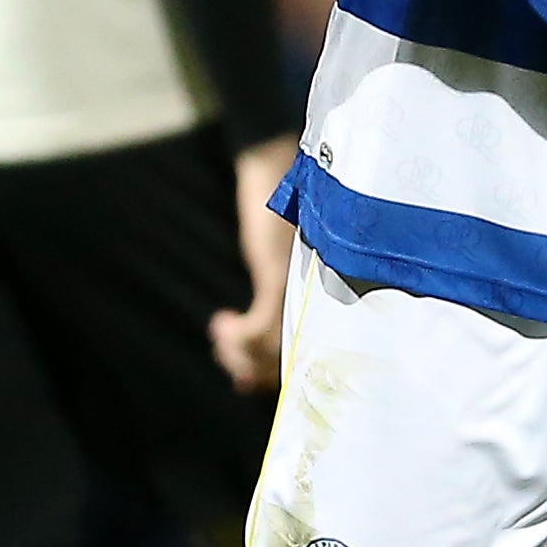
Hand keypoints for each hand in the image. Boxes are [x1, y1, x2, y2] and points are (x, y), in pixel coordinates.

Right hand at [210, 140, 297, 392]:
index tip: (251, 382)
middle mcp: (318, 294)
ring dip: (242, 353)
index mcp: (325, 291)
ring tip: (221, 340)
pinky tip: (221, 324)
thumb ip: (285, 278)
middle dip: (259, 370)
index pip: (311, 345)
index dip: (281, 369)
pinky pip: (262, 325)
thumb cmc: (287, 203)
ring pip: (274, 345)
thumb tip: (268, 311)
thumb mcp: (286, 248)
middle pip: (292, 352)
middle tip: (236, 374)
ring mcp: (301, 287)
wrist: (276, 163)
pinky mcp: (280, 275)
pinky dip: (240, 334)